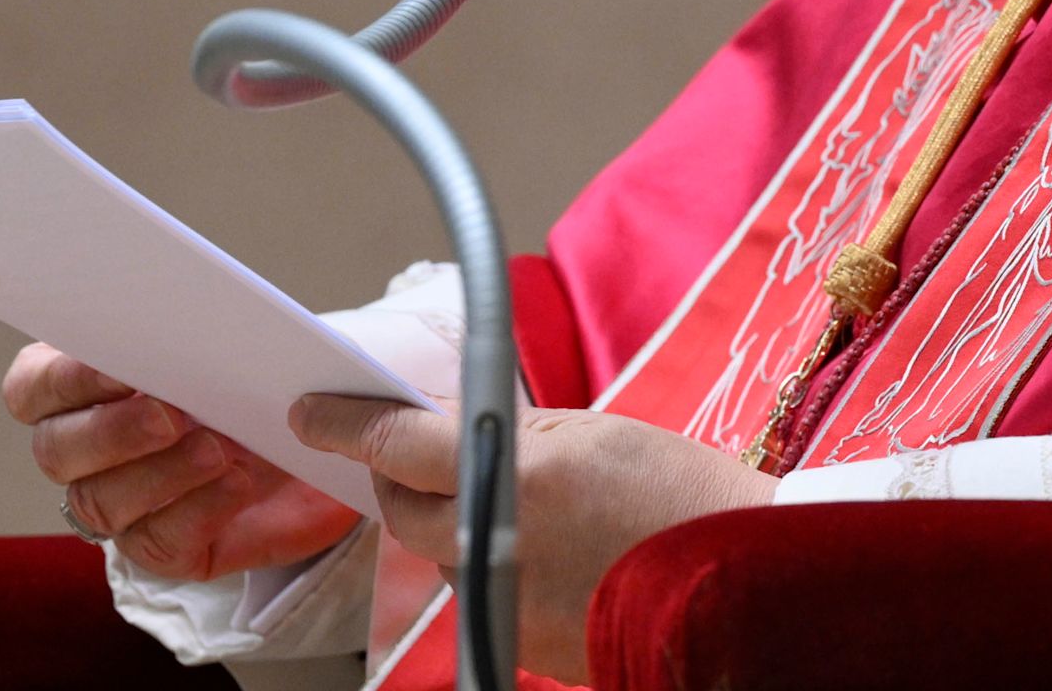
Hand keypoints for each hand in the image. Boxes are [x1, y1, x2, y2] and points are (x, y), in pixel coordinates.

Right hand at [5, 343, 359, 581]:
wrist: (321, 441)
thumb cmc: (261, 380)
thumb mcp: (233, 346)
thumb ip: (191, 335)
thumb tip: (181, 324)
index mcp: (81, 389)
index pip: (31, 388)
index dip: (63, 381)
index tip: (121, 369)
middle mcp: (86, 453)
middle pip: (56, 452)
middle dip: (111, 432)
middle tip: (172, 414)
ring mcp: (121, 506)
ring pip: (101, 503)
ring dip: (162, 473)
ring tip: (221, 448)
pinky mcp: (164, 548)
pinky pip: (157, 543)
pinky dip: (198, 510)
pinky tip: (237, 484)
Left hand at [292, 395, 775, 680]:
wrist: (739, 578)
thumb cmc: (682, 496)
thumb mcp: (595, 432)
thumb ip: (511, 431)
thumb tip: (446, 428)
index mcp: (511, 476)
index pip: (396, 446)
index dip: (345, 424)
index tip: (312, 412)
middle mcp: (493, 544)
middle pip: (403, 508)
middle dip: (404, 476)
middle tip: (422, 451)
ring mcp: (500, 599)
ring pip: (437, 552)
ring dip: (451, 521)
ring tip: (514, 500)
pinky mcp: (515, 640)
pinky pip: (476, 591)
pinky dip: (491, 563)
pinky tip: (543, 547)